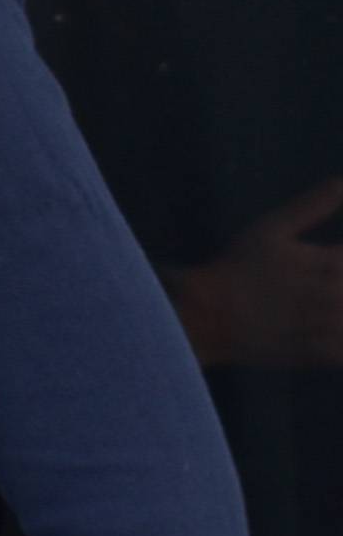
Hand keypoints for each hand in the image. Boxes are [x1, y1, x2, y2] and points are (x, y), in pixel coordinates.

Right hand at [171, 176, 342, 368]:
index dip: (342, 260)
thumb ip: (312, 206)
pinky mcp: (314, 354)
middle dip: (342, 284)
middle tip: (327, 286)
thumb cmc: (237, 267)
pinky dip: (342, 341)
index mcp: (326, 263)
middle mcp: (329, 295)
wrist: (206, 315)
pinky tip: (332, 328)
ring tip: (330, 300)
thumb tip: (340, 181)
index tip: (335, 261)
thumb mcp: (271, 229)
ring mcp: (323, 327)